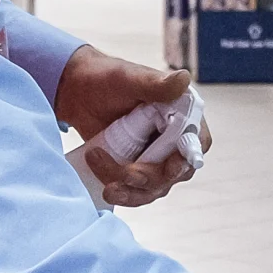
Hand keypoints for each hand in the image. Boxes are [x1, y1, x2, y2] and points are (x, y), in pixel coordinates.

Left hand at [57, 44, 198, 207]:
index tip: (170, 167)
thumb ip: (156, 84)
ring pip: (155, 187)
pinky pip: (137, 191)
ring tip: (109, 186)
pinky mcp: (137, 170)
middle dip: (148, 177)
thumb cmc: (107, 80)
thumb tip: (183, 79)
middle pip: (174, 172)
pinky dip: (124, 193)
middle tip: (124, 173)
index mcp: (183, 114)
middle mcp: (175, 139)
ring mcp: (156, 158)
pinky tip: (108, 187)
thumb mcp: (130, 79)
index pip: (195, 142)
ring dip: (132, 190)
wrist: (77, 93)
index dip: (186, 157)